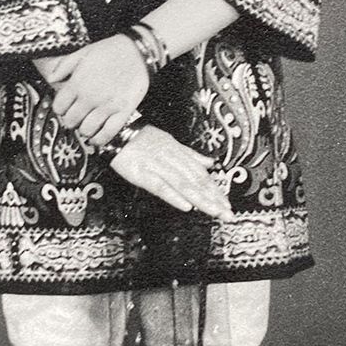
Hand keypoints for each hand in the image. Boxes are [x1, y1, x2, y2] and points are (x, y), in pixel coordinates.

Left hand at [42, 35, 150, 145]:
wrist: (138, 52)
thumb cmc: (110, 50)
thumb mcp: (83, 52)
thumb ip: (63, 66)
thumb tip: (51, 78)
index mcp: (78, 83)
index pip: (59, 107)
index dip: (60, 109)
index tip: (65, 108)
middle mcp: (90, 97)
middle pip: (71, 121)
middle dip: (71, 120)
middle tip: (76, 117)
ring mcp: (107, 106)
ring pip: (86, 130)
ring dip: (84, 130)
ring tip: (86, 125)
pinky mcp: (123, 112)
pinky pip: (107, 133)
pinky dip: (99, 139)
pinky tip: (96, 138)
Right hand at [109, 124, 234, 216]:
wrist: (119, 131)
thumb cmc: (143, 138)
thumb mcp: (170, 142)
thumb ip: (191, 155)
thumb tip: (210, 163)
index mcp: (180, 153)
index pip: (201, 174)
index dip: (215, 190)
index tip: (227, 204)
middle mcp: (172, 160)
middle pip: (196, 181)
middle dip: (214, 198)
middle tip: (227, 214)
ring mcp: (158, 167)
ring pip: (183, 185)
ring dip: (200, 200)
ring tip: (214, 212)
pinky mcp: (142, 174)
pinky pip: (160, 186)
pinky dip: (174, 196)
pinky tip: (186, 206)